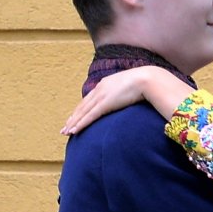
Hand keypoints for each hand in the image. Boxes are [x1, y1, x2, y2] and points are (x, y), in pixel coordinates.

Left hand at [63, 67, 192, 134]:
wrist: (148, 78)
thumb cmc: (144, 83)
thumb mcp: (129, 86)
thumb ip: (124, 93)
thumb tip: (127, 98)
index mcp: (105, 84)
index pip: (89, 99)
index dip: (80, 110)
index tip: (74, 118)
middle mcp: (100, 89)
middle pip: (82, 106)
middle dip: (73, 118)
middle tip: (64, 128)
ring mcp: (101, 96)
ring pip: (83, 112)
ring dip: (74, 123)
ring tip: (66, 132)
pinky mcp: (105, 103)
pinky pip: (89, 116)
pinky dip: (81, 124)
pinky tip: (74, 131)